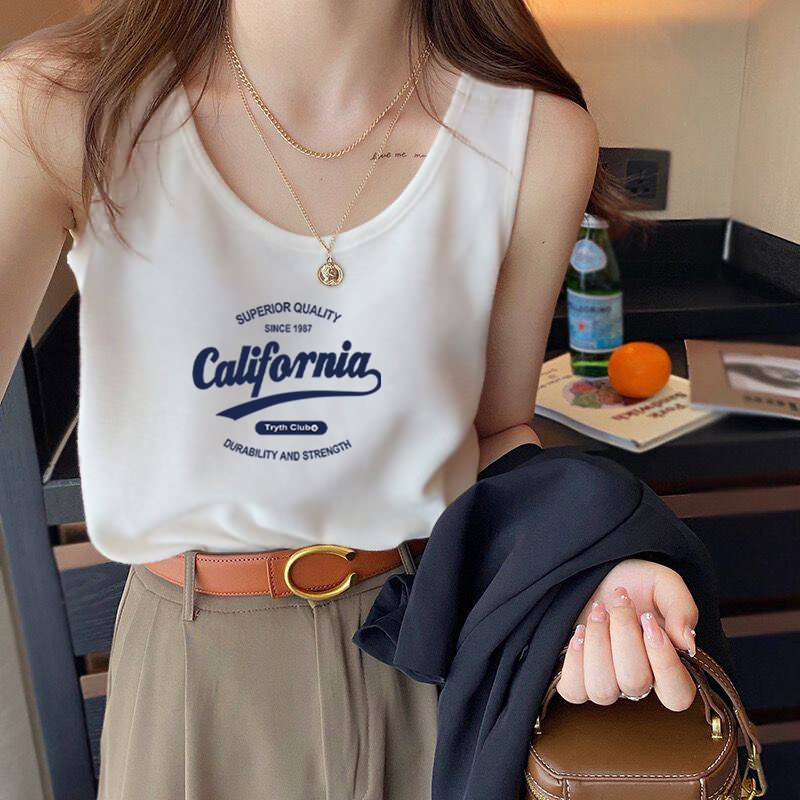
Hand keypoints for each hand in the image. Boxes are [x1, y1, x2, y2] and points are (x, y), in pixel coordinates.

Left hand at [557, 559, 697, 710]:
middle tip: (621, 600)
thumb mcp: (665, 585)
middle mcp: (639, 682)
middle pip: (635, 683)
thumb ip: (681, 609)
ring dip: (597, 643)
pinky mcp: (577, 679)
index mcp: (668, 666)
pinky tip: (580, 632)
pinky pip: (573, 690)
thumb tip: (688, 643)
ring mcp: (607, 683)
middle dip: (624, 634)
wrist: (600, 573)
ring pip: (602, 690)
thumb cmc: (636, 583)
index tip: (648, 621)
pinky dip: (575, 660)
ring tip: (598, 611)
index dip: (664, 662)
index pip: (677, 695)